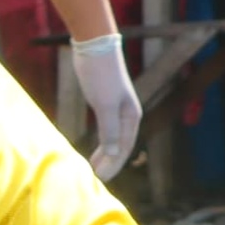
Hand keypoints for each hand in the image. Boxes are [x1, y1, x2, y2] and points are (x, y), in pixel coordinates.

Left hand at [69, 34, 142, 180]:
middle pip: (120, 145)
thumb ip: (109, 128)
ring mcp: (116, 107)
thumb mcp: (104, 103)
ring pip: (113, 137)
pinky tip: (96, 149)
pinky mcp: (104, 101)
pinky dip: (101, 141)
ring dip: (105, 154)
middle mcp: (127, 113)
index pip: (123, 147)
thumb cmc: (100, 73)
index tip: (99, 179)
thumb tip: (113, 151)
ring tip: (94, 169)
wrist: (94, 45)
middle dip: (109, 163)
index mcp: (131, 116)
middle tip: (94, 179)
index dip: (112, 165)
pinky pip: (105, 128)